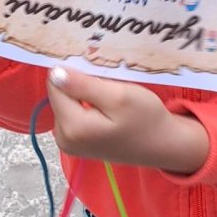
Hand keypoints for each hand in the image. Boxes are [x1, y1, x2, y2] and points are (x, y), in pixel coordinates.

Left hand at [46, 68, 208, 174]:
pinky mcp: (75, 143)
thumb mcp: (118, 96)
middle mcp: (63, 138)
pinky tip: (105, 107)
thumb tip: (54, 73)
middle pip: (58, 94)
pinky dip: (85, 105)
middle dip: (78, 84)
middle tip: (107, 85)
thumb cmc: (146, 120)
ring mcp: (68, 143)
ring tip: (108, 96)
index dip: (73, 72)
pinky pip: (72, 113)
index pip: (54, 84)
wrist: (162, 145)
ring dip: (83, 94)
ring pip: (66, 102)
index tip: (96, 72)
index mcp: (72, 127)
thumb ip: (83, 85)